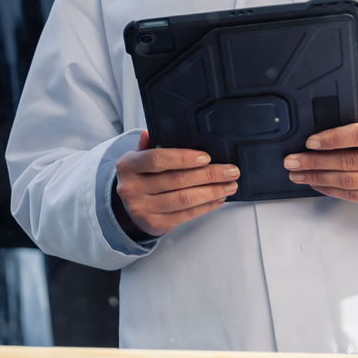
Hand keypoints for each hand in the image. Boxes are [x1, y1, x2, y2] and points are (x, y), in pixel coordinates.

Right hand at [114, 130, 239, 237]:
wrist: (130, 207)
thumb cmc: (140, 177)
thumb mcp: (138, 158)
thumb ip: (148, 146)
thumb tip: (151, 133)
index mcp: (128, 166)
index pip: (156, 159)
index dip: (183, 158)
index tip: (206, 158)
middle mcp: (132, 188)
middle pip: (176, 180)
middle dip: (208, 175)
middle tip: (229, 171)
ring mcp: (143, 209)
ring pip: (184, 199)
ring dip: (212, 191)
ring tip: (229, 185)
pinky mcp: (156, 224)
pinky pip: (187, 214)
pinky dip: (206, 206)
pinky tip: (217, 198)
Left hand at [284, 95, 357, 210]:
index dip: (332, 138)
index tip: (309, 142)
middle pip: (349, 161)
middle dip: (315, 161)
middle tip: (293, 161)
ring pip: (349, 181)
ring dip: (318, 178)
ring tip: (299, 174)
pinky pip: (354, 196)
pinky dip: (331, 190)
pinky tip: (317, 184)